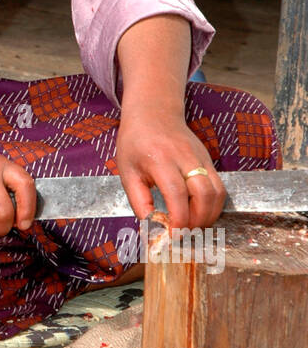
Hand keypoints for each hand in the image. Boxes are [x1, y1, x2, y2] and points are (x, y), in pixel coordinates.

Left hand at [115, 109, 225, 228]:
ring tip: (193, 226)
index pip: (177, 193)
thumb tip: (151, 227)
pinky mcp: (209, 159)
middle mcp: (185, 157)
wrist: (153, 112)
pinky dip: (214, 205)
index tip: (173, 235)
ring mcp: (201, 157)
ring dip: (209, 215)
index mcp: (160, 159)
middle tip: (185, 233)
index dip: (179, 219)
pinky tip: (200, 212)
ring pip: (217, 192)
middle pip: (204, 194)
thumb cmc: (136, 142)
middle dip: (198, 220)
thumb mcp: (127, 171)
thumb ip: (139, 201)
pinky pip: (219, 186)